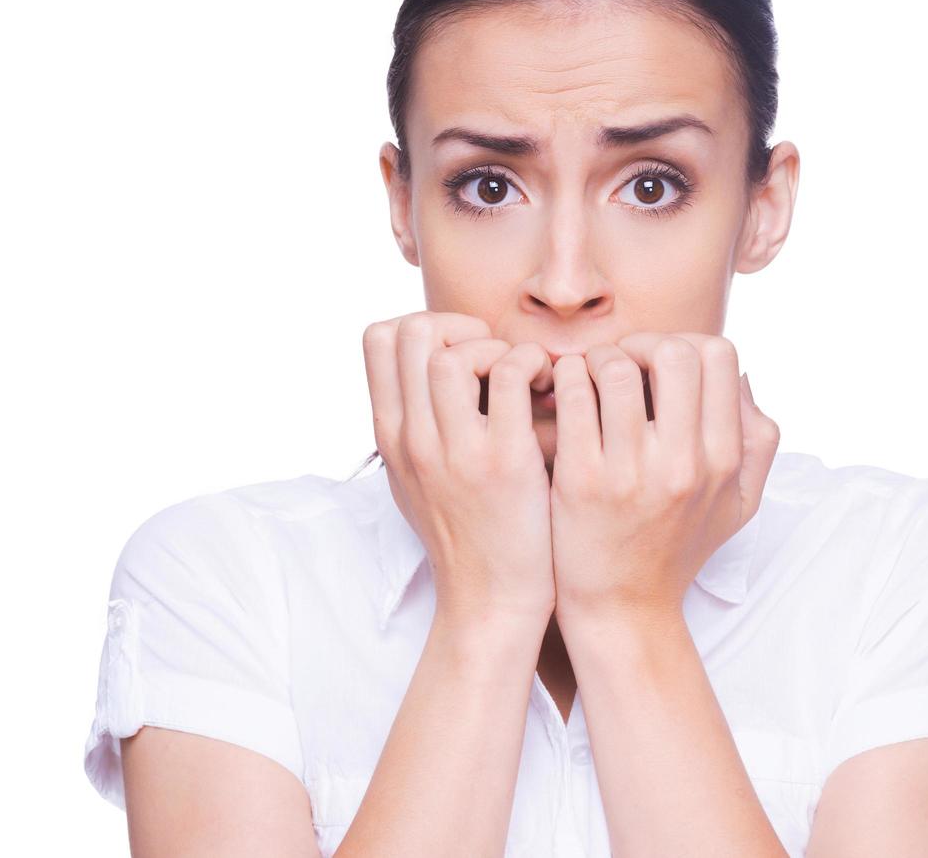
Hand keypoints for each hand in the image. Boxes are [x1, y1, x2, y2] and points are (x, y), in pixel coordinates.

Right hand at [363, 310, 556, 626]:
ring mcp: (454, 451)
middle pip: (411, 332)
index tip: (464, 352)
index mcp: (391, 437)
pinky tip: (550, 393)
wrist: (492, 602)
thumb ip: (415, 426)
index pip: (377, 338)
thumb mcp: (416, 479)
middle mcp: (413, 439)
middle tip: (496, 358)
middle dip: (460, 327)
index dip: (425, 326)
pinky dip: (535, 366)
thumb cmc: (466, 537)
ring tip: (525, 379)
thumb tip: (427, 373)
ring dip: (497, 348)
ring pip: (453, 352)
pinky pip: (511, 375)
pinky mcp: (503, 463)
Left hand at [548, 332, 780, 625]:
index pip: (718, 356)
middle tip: (621, 365)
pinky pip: (572, 397)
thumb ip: (757, 440)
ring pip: (617, 368)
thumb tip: (742, 376)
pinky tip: (563, 394)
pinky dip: (565, 380)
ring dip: (598, 360)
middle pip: (675, 351)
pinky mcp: (581, 481)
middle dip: (642, 343)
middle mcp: (683, 463)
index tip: (658, 367)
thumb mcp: (739, 503)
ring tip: (587, 378)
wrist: (623, 609)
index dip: (685, 344)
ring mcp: (631, 472)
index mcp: (723, 460)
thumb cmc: (678, 549)